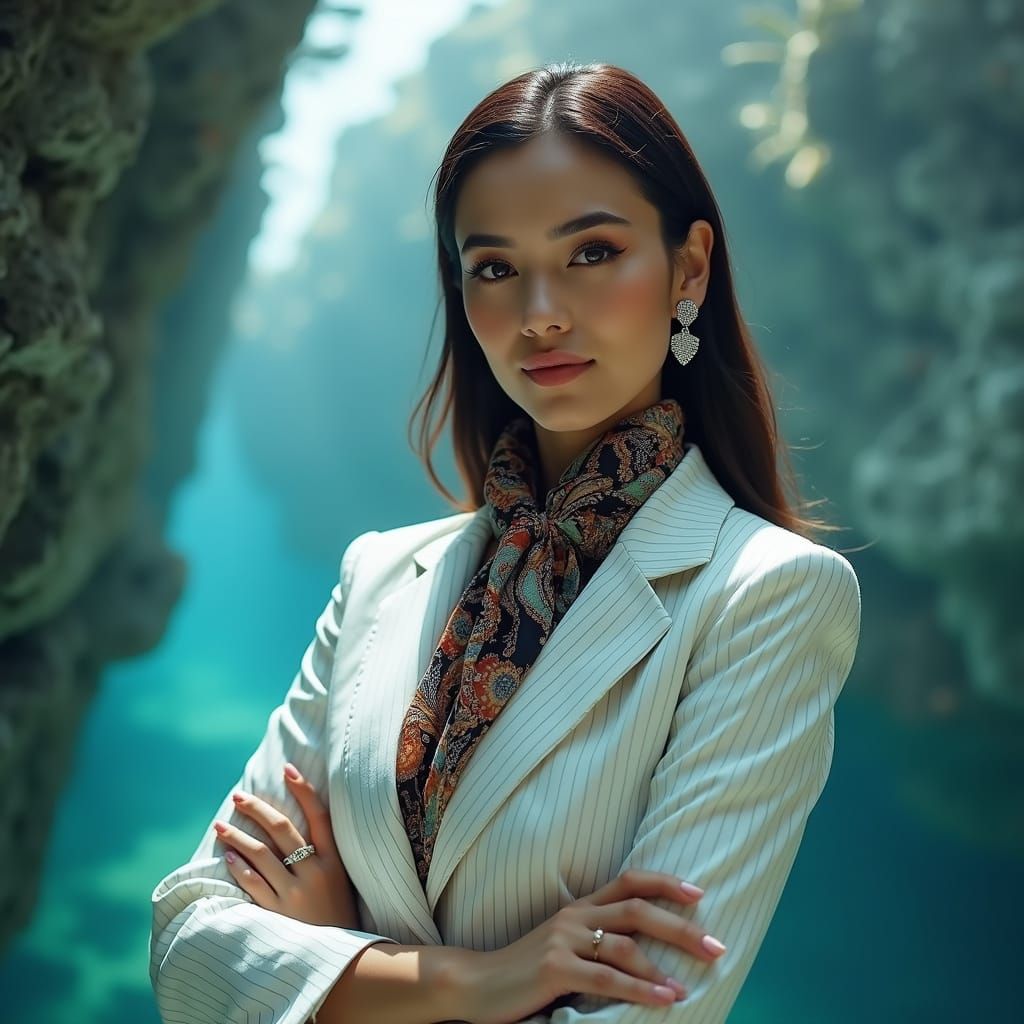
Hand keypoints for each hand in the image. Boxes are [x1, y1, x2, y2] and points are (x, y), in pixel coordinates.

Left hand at [212, 762, 358, 928]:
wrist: (342, 960)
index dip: (304, 790)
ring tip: (220, 825)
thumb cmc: (336, 914)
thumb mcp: (340, 880)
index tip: (287, 769)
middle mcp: (316, 872)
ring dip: (238, 837)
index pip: (319, 815)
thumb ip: (322, 854)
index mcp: (334, 861)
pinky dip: (240, 868)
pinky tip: (228, 856)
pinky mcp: (279, 913)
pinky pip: (254, 884)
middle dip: (257, 808)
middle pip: (283, 829)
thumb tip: (293, 826)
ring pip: (262, 855)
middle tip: (239, 796)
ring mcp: (296, 893)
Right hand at [460, 869, 725, 1023]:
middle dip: (681, 927)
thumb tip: (646, 950)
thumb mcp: (563, 945)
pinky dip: (641, 990)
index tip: (700, 894)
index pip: (629, 881)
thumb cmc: (525, 970)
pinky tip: (666, 1000)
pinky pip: (608, 979)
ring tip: (692, 985)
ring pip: (626, 945)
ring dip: (664, 966)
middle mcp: (575, 916)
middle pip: (637, 909)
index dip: (666, 883)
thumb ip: (596, 940)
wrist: (476, 983)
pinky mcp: (555, 969)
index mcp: (580, 906)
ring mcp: (564, 940)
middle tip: (716, 946)